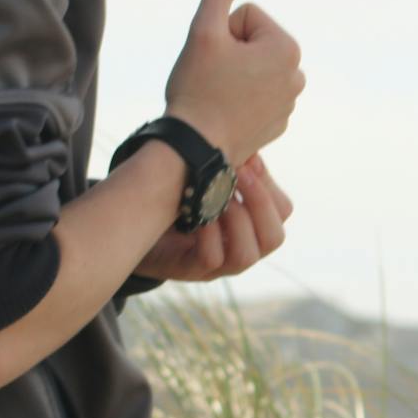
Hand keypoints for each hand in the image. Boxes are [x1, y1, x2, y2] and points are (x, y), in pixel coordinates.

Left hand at [132, 155, 294, 281]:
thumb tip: (250, 146)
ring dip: (234, 221)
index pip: (283, 211)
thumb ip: (231, 166)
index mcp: (252, 223)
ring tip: (217, 195)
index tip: (247, 159)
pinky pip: (211, 260)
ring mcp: (219, 265)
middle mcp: (242, 247)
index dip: (268, 184)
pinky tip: (196, 214)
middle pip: (273, 238)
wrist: (135, 224)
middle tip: (238, 173)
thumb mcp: (208, 176)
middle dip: (259, 202)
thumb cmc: (178, 196)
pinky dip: (207, 234)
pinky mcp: (191, 270)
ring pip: (247, 256)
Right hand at [162, 0, 305, 163]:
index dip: (220, 31)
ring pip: (249, 68)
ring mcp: (289, 103)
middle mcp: (297, 75)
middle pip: (251, 41)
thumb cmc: (198, 88)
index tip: (213, 58)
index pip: (246, 16)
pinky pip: (252, 94)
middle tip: (212, 78)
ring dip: (231, 74)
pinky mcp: (277, 123)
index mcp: (287, 48)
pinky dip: (236, 98)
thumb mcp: (204, 30)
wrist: (195, 149)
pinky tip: (224, 113)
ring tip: (217, 96)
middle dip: (228, 52)